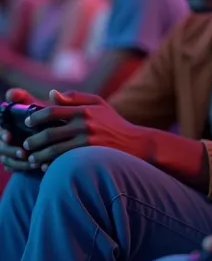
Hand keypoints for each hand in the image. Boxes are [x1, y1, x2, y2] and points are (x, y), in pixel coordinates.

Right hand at [0, 88, 45, 171]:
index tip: (9, 136)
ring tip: (33, 162)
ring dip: (18, 162)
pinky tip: (36, 167)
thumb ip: (23, 99)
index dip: (1, 133)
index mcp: (5, 124)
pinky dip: (23, 168)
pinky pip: (14, 167)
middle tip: (22, 153)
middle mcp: (4, 137)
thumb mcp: (34, 105)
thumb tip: (10, 93)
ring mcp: (9, 149)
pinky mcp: (16, 160)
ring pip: (7, 160)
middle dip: (9, 151)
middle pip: (0, 147)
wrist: (60, 130)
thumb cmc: (45, 114)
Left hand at [21, 89, 145, 169]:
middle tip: (26, 145)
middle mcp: (85, 124)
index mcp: (84, 110)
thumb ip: (74, 97)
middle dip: (33, 141)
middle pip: (49, 133)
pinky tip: (45, 166)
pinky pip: (64, 161)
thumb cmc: (114, 123)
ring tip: (32, 158)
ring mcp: (88, 141)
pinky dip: (51, 165)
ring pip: (53, 150)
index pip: (52, 111)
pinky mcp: (90, 155)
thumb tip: (50, 94)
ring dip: (38, 155)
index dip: (35, 117)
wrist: (135, 143)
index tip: (28, 122)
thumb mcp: (98, 104)